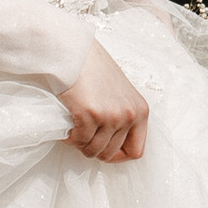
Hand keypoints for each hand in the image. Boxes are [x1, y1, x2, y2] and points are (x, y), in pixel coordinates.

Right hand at [63, 39, 148, 162]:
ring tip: (75, 130)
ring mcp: (110, 116)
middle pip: (111, 153)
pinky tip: (67, 127)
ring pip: (93, 151)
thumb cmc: (94, 69)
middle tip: (83, 137)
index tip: (103, 149)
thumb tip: (112, 143)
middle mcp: (129, 115)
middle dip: (94, 149)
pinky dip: (70, 138)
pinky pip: (79, 141)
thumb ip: (122, 116)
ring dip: (81, 144)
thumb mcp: (120, 94)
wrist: (75, 50)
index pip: (136, 151)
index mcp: (140, 110)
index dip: (117, 156)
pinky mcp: (90, 114)